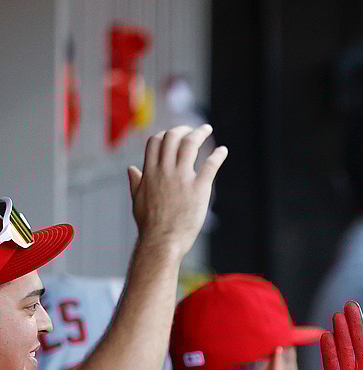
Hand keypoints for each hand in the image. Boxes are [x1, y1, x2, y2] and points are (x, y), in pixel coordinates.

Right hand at [128, 125, 227, 257]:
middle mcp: (165, 170)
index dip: (165, 134)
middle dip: (183, 129)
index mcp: (150, 172)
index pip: (156, 141)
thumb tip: (131, 169)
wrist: (162, 240)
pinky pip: (210, 165)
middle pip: (173, 138)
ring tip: (207, 129)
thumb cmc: (150, 224)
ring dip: (200, 133)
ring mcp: (182, 178)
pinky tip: (223, 151)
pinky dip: (218, 155)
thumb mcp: (137, 200)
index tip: (174, 134)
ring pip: (190, 145)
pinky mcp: (199, 188)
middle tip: (193, 129)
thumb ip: (136, 182)